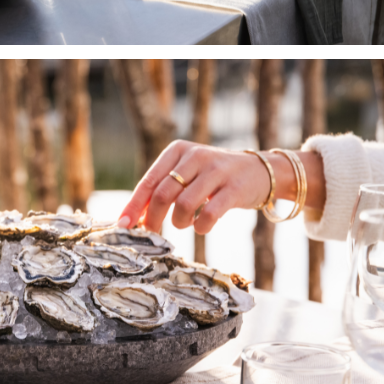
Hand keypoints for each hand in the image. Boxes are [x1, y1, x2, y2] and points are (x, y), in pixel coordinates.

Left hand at [117, 140, 324, 234]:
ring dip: (179, 222)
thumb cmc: (213, 177)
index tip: (123, 225)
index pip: (148, 181)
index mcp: (177, 150)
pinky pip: (209, 213)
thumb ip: (162, 191)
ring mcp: (217, 170)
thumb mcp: (187, 175)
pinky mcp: (235, 188)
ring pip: (183, 204)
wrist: (261, 171)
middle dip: (153, 218)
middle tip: (152, 232)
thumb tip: (134, 217)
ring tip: (183, 224)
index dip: (134, 205)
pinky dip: (200, 226)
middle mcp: (195, 156)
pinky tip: (201, 227)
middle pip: (163, 194)